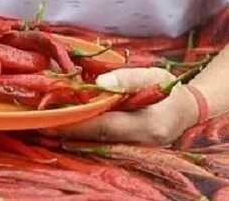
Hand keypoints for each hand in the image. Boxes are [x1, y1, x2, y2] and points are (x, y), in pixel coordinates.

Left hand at [47, 68, 198, 144]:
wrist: (188, 110)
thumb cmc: (169, 89)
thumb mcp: (152, 76)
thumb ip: (127, 79)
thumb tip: (100, 84)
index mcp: (149, 126)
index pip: (105, 127)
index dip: (77, 124)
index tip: (51, 120)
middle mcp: (142, 145)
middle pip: (98, 141)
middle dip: (68, 133)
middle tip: (40, 124)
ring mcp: (137, 152)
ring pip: (99, 147)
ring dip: (72, 138)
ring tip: (46, 128)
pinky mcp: (130, 153)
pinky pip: (103, 147)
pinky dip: (84, 140)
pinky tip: (65, 132)